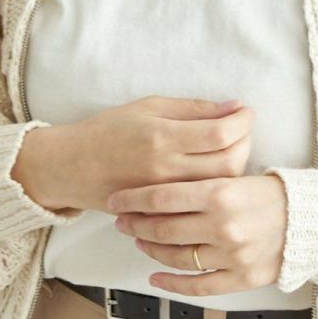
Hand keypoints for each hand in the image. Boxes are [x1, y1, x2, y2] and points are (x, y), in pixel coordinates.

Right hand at [12, 95, 253, 213]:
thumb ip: (192, 109)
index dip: (242, 120)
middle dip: (245, 142)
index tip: (244, 111)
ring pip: (221, 186)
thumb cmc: (108, 130)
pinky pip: (202, 202)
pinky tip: (214, 171)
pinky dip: (216, 186)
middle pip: (229, 162)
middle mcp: (166, 169)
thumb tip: (232, 108)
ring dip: (235, 165)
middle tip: (241, 129)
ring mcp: (166, 195)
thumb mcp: (148, 107)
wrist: (72, 167)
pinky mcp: (163, 211)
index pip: (221, 132)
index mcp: (162, 137)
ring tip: (229, 148)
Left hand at [107, 172, 288, 296]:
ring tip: (140, 241)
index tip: (115, 200)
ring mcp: (232, 255)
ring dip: (151, 251)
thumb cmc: (274, 193)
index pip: (162, 196)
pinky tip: (155, 277)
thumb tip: (159, 185)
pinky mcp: (241, 278)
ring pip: (176, 256)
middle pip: (164, 228)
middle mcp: (224, 225)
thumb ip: (202, 181)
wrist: (315, 219)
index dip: (132, 199)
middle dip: (136, 225)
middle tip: (122, 221)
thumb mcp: (238, 175)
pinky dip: (172, 283)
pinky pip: (198, 286)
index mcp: (222, 192)